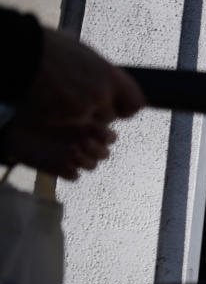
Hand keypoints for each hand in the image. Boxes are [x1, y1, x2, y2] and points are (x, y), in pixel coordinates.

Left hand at [0, 116, 115, 179]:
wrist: (18, 129)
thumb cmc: (40, 113)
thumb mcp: (58, 108)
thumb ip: (76, 112)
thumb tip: (90, 116)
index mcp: (88, 130)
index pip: (109, 137)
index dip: (107, 136)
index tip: (97, 130)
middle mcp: (85, 145)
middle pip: (104, 154)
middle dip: (97, 149)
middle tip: (83, 142)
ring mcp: (74, 158)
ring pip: (92, 166)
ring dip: (85, 161)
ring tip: (71, 152)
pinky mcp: (61, 169)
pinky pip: (73, 176)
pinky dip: (71, 172)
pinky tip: (64, 164)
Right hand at [23, 28, 144, 125]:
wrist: (22, 53)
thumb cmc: (52, 47)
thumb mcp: (86, 54)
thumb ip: (102, 72)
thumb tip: (112, 80)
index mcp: (110, 75)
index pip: (136, 104)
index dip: (127, 107)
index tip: (120, 107)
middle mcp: (100, 94)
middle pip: (110, 116)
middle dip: (99, 112)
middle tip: (83, 100)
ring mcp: (81, 108)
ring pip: (88, 122)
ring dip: (79, 115)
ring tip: (63, 96)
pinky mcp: (61, 118)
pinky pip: (66, 123)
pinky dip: (60, 116)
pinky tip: (50, 100)